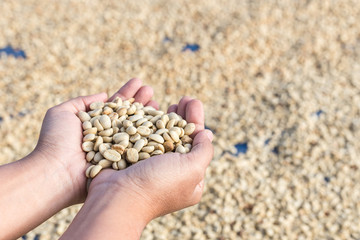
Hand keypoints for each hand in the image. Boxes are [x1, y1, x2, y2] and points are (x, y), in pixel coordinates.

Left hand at [34, 78, 157, 203]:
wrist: (57, 172)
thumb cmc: (56, 141)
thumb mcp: (62, 113)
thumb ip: (83, 101)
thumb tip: (104, 95)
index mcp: (96, 125)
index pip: (115, 106)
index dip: (127, 94)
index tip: (139, 82)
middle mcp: (108, 136)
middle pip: (128, 116)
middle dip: (140, 102)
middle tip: (151, 90)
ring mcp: (117, 149)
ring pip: (137, 130)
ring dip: (148, 115)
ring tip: (159, 102)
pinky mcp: (124, 163)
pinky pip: (140, 148)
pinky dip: (151, 136)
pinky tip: (160, 124)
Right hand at [88, 96, 213, 221]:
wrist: (116, 198)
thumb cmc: (158, 185)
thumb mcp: (192, 169)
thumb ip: (204, 150)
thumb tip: (207, 134)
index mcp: (190, 179)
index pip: (197, 143)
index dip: (196, 120)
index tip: (192, 102)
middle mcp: (171, 173)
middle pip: (179, 137)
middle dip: (182, 116)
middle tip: (182, 99)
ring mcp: (149, 167)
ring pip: (160, 136)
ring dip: (164, 117)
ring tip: (165, 103)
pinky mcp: (132, 160)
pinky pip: (141, 138)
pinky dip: (144, 123)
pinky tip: (145, 110)